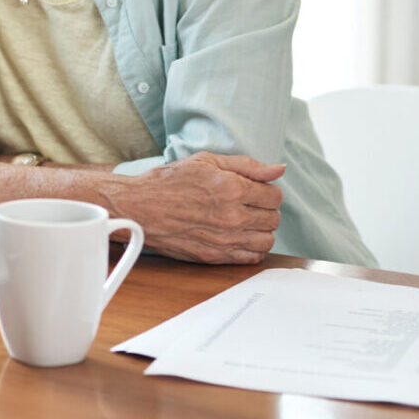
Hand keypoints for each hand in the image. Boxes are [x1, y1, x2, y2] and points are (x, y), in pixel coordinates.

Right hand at [102, 153, 284, 264]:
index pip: (275, 196)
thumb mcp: (207, 161)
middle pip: (274, 218)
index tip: (255, 190)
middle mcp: (232, 216)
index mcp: (232, 188)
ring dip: (261, 230)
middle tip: (248, 204)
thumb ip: (247, 165)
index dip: (267, 190)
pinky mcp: (215, 257)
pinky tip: (239, 236)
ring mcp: (224, 240)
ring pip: (267, 240)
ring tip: (246, 221)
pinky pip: (252, 257)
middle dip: (265, 209)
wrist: (140, 208)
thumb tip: (279, 169)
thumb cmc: (170, 181)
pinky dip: (252, 248)